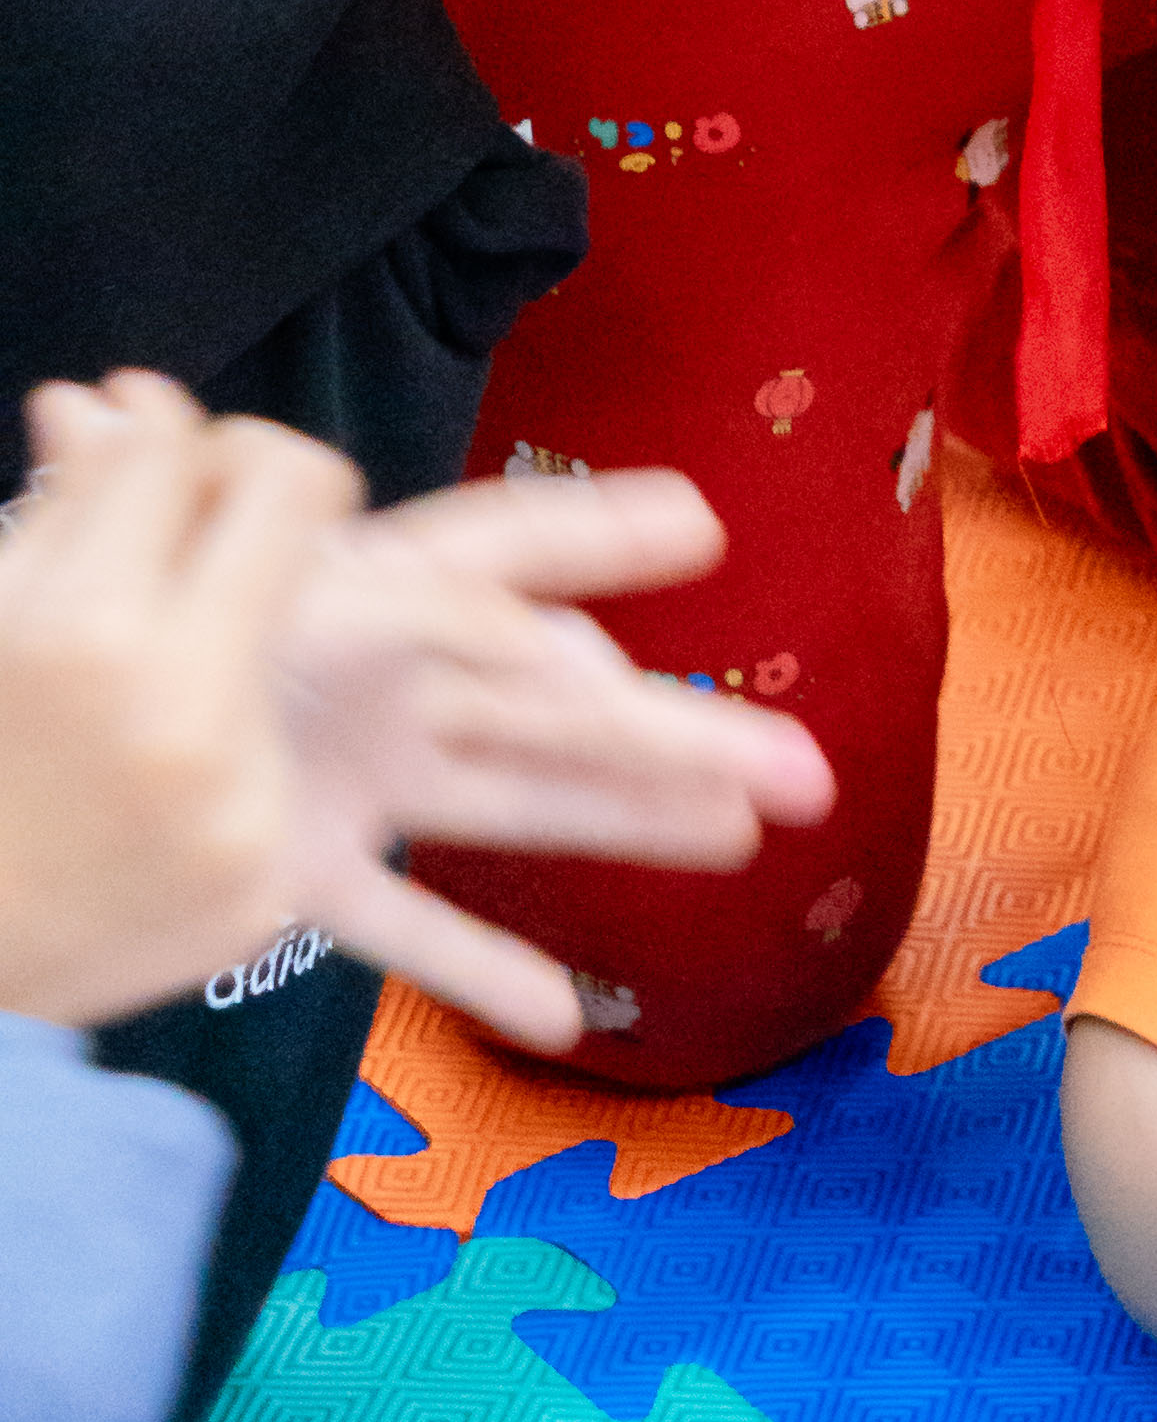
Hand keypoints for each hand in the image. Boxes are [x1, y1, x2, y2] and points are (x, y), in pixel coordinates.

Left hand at [0, 381, 829, 1052]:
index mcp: (351, 599)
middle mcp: (377, 684)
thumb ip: (160, 510)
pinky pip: (403, 926)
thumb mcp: (149, 582)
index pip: (493, 554)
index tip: (699, 524)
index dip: (593, 534)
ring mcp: (355, 780)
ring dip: (635, 824)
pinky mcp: (302, 876)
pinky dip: (478, 964)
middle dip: (681, 731)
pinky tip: (564, 1014)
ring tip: (749, 842)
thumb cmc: (85, 652)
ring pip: (521, 801)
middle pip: (554, 702)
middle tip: (805, 768)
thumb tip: (104, 406)